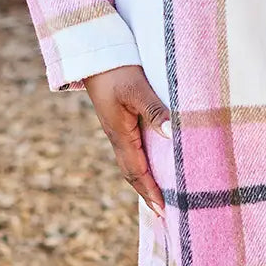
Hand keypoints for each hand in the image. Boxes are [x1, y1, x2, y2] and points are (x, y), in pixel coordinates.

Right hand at [83, 65, 168, 218]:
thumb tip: (173, 135)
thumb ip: (154, 110)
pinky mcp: (121, 118)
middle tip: (165, 214)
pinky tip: (156, 160)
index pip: (137, 172)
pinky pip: (135, 147)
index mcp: (119, 134)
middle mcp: (118, 135)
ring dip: (147, 179)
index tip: (164, 212)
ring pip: (134, 160)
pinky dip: (146, 161)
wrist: (93, 52)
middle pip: (134, 172)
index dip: (151, 192)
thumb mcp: (136, 88)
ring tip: (163, 195)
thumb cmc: (115, 69)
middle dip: (149, 193)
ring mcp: (118, 127)